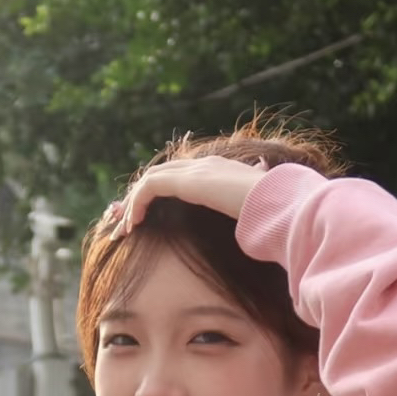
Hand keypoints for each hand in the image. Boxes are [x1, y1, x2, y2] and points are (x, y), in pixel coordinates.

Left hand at [113, 154, 268, 234]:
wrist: (272, 201)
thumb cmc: (268, 212)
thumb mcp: (253, 212)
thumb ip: (245, 214)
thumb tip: (253, 230)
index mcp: (219, 170)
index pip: (180, 174)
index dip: (159, 192)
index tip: (146, 215)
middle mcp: (204, 165)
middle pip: (160, 174)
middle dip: (139, 197)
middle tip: (125, 222)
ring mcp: (194, 170)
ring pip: (150, 180)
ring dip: (133, 204)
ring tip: (124, 229)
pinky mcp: (184, 180)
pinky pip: (149, 188)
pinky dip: (137, 204)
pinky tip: (133, 225)